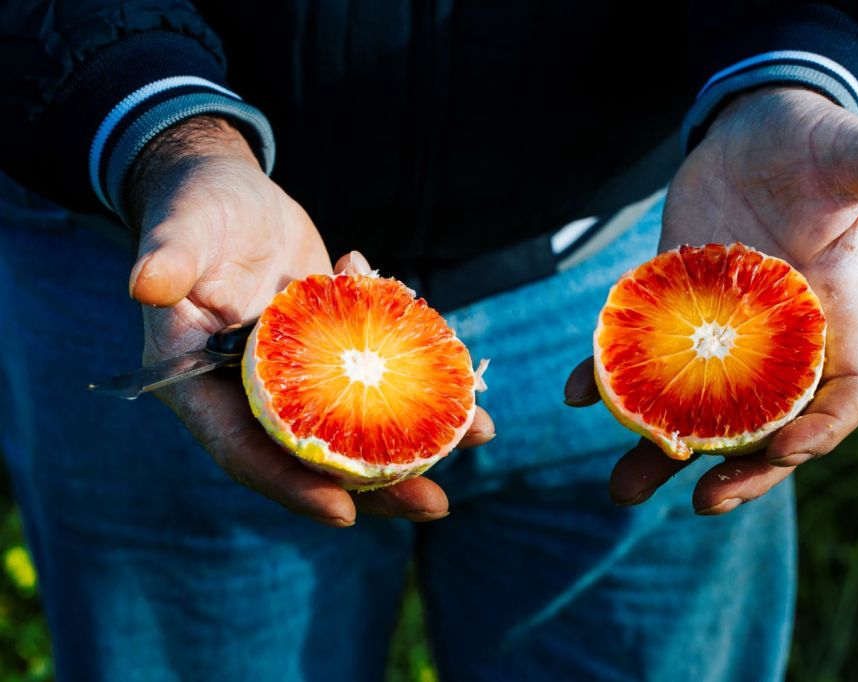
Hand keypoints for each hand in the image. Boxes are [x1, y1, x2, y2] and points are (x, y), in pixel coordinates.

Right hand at [127, 116, 493, 524]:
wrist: (232, 191)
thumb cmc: (194, 208)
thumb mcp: (179, 228)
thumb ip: (166, 256)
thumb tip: (145, 282)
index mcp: (202, 385)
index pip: (243, 451)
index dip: (290, 485)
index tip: (344, 512)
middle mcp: (254, 393)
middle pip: (314, 455)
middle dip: (377, 484)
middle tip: (436, 502)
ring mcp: (302, 374)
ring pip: (358, 421)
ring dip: (417, 436)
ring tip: (478, 435)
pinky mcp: (337, 348)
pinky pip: (379, 375)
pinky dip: (420, 379)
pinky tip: (466, 380)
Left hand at [565, 87, 857, 513]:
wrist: (755, 133)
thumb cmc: (816, 147)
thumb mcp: (852, 155)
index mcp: (833, 321)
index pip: (838, 397)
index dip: (818, 432)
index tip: (782, 451)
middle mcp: (774, 342)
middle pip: (761, 424)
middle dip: (738, 468)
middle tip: (704, 501)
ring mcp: (717, 332)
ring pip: (692, 405)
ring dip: (658, 447)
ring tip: (622, 488)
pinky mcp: (668, 307)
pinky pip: (637, 353)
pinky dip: (606, 375)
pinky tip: (577, 392)